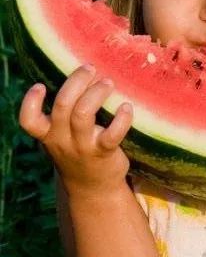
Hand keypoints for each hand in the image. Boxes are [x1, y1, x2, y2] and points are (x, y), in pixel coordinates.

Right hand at [18, 65, 132, 198]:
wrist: (93, 188)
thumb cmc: (78, 152)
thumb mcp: (62, 137)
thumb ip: (64, 114)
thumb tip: (84, 76)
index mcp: (48, 135)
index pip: (29, 121)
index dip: (30, 102)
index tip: (40, 85)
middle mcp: (62, 140)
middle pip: (62, 105)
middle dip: (76, 81)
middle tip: (90, 68)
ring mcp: (82, 147)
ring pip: (83, 114)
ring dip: (97, 93)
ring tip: (108, 82)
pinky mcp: (104, 152)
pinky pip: (112, 134)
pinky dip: (122, 118)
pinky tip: (126, 107)